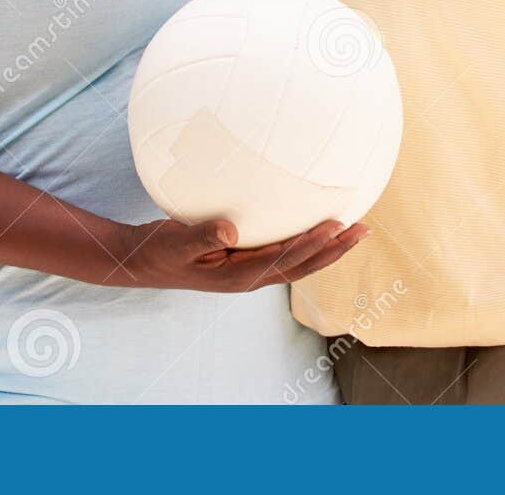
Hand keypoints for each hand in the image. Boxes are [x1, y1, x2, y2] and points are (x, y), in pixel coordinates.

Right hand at [109, 217, 367, 291]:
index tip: (336, 225)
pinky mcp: (245, 262)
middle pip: (302, 266)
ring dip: (327, 248)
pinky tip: (318, 228)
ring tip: (354, 230)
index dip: (312, 244)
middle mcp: (248, 278)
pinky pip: (285, 254)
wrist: (140, 262)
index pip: (284, 260)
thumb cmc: (156, 250)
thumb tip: (230, 230)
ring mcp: (248, 272)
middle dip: (334, 249)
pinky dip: (307, 242)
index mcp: (236, 276)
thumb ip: (201, 237)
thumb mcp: (174, 243)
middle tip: (364, 230)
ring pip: (298, 263)